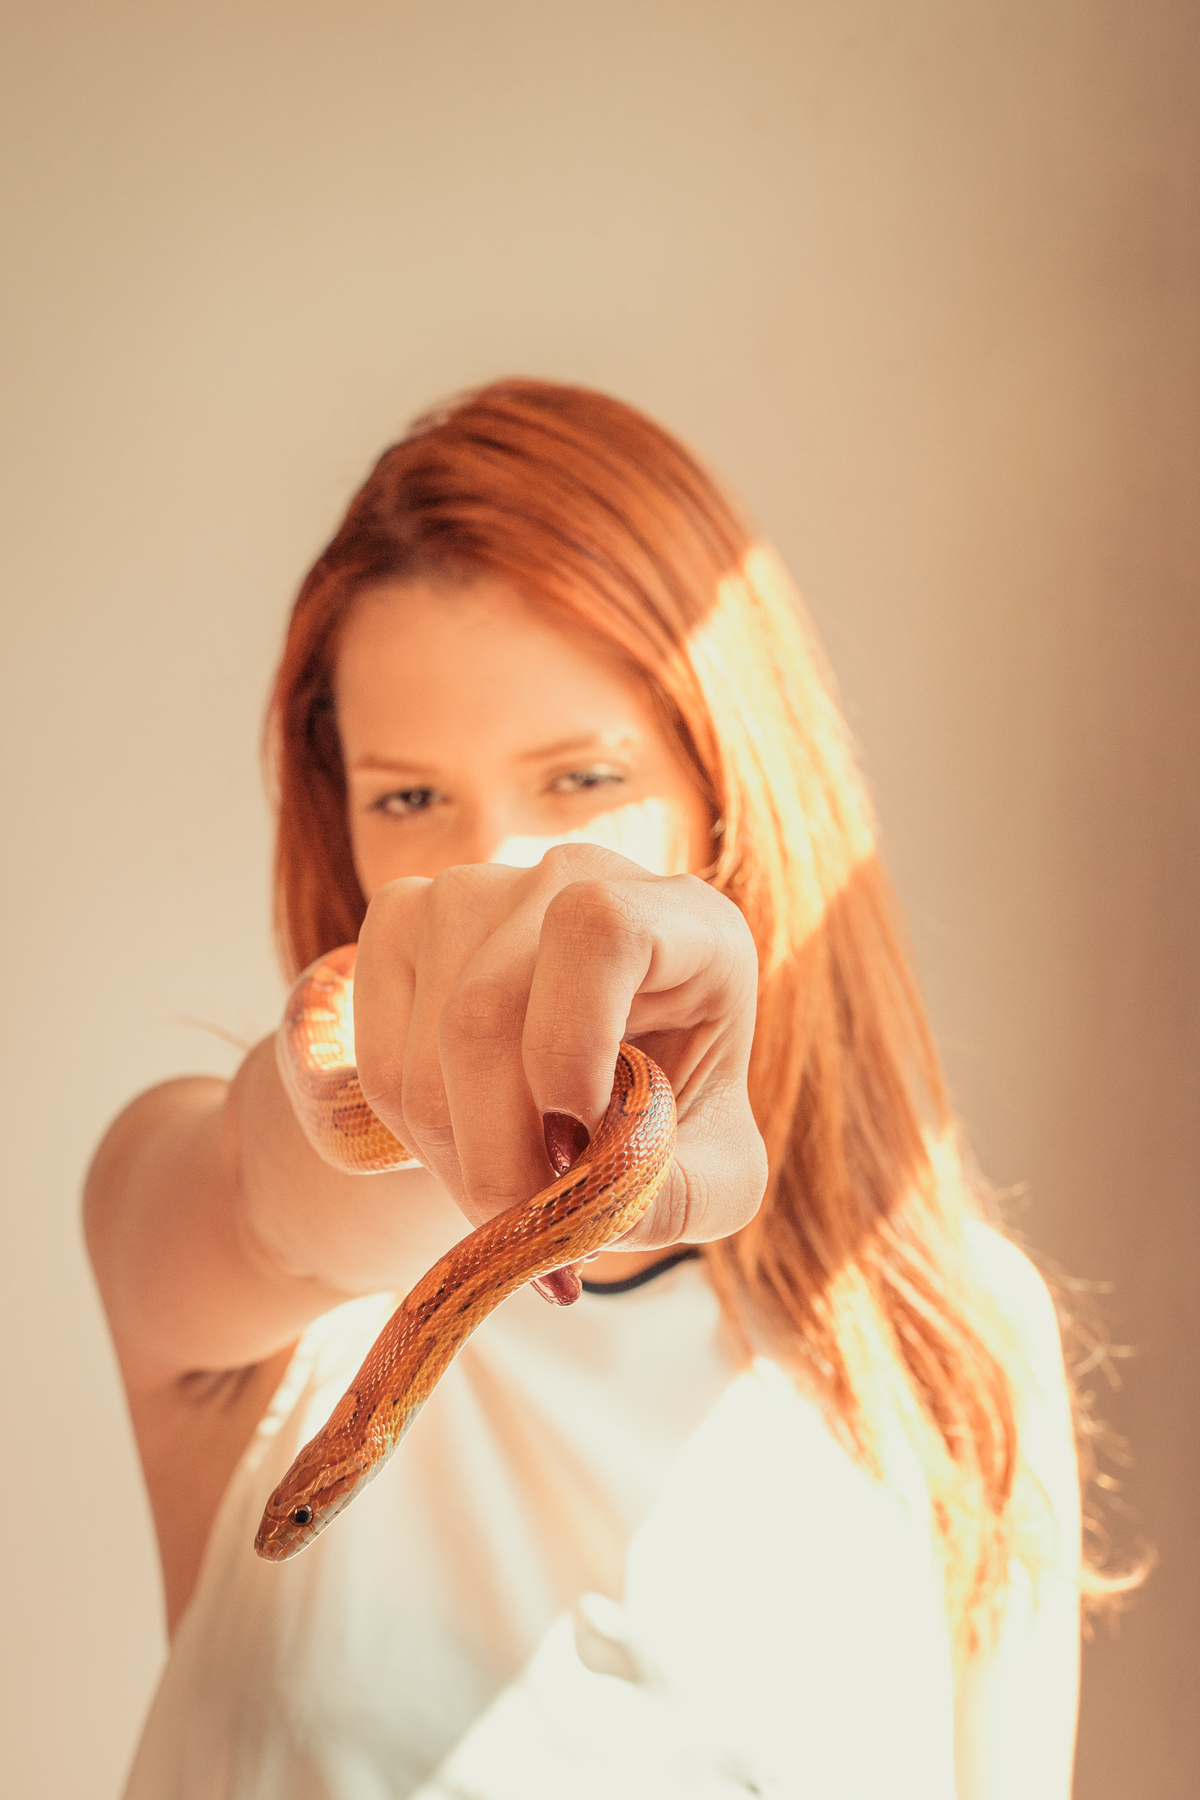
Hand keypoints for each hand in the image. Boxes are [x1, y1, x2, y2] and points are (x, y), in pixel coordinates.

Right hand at [352, 844, 766, 1251]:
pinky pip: (378, 1050)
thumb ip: (674, 1200)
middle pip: (487, 1007)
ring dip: (456, 1156)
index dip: (569, 1039)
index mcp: (683, 918)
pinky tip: (462, 1149)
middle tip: (525, 1229)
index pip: (600, 929)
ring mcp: (475, 886)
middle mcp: (576, 875)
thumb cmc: (671, 1121)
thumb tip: (584, 1213)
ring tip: (505, 1196)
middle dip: (497, 1151)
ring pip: (428, 1039)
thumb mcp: (714, 1177)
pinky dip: (408, 1135)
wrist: (591, 1089)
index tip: (579, 1133)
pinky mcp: (401, 916)